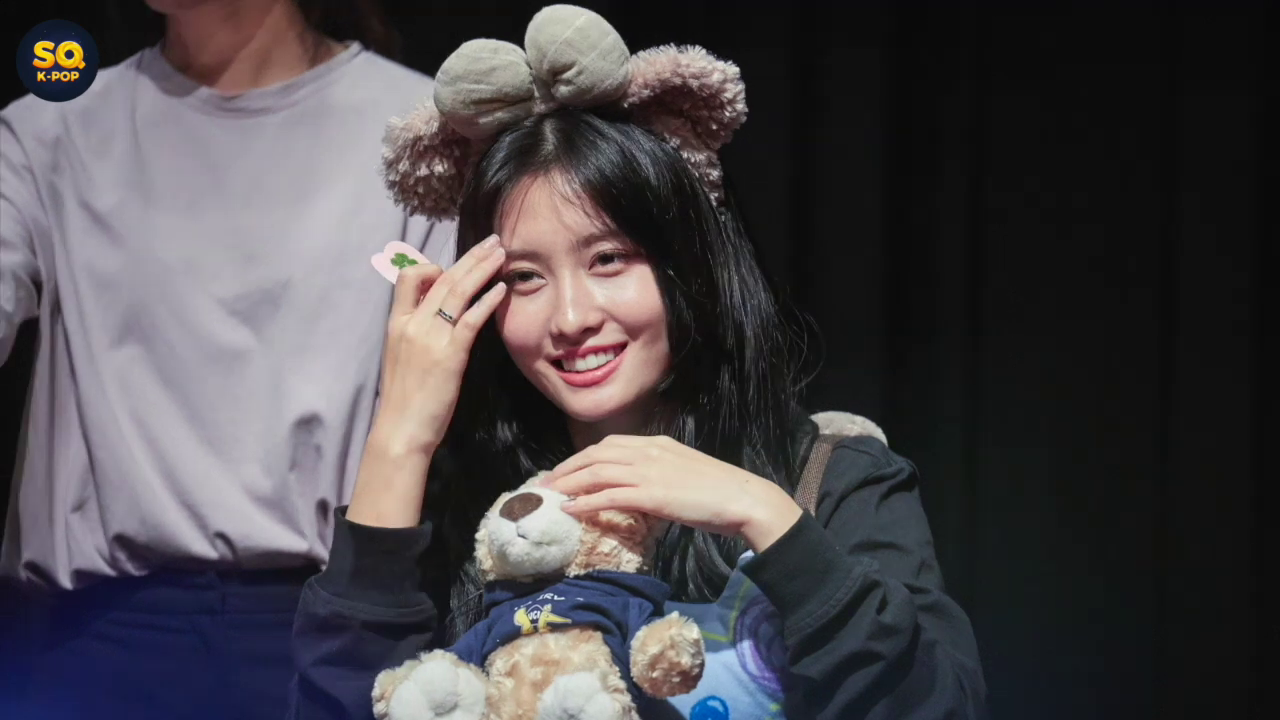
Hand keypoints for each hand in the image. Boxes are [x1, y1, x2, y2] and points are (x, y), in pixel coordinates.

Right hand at [348, 236, 506, 526]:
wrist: (401, 429)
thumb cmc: (405, 400)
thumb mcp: (403, 358)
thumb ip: (418, 333)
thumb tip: (436, 318)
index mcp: (396, 323)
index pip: (408, 278)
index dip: (431, 266)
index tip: (452, 267)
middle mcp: (411, 324)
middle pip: (441, 278)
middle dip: (470, 257)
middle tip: (492, 241)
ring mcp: (430, 337)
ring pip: (457, 291)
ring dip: (482, 269)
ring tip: (501, 253)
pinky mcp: (449, 354)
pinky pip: (470, 319)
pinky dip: (487, 300)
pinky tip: (501, 289)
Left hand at [541, 435, 804, 552]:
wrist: (742, 498)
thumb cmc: (719, 491)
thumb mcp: (685, 472)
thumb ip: (660, 474)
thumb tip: (639, 489)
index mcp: (657, 443)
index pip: (609, 444)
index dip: (582, 457)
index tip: (567, 470)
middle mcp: (649, 451)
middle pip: (596, 454)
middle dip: (568, 468)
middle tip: (548, 483)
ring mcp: (649, 472)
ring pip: (596, 472)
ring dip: (569, 484)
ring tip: (551, 496)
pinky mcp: (651, 495)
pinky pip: (608, 496)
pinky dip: (585, 502)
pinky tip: (571, 511)